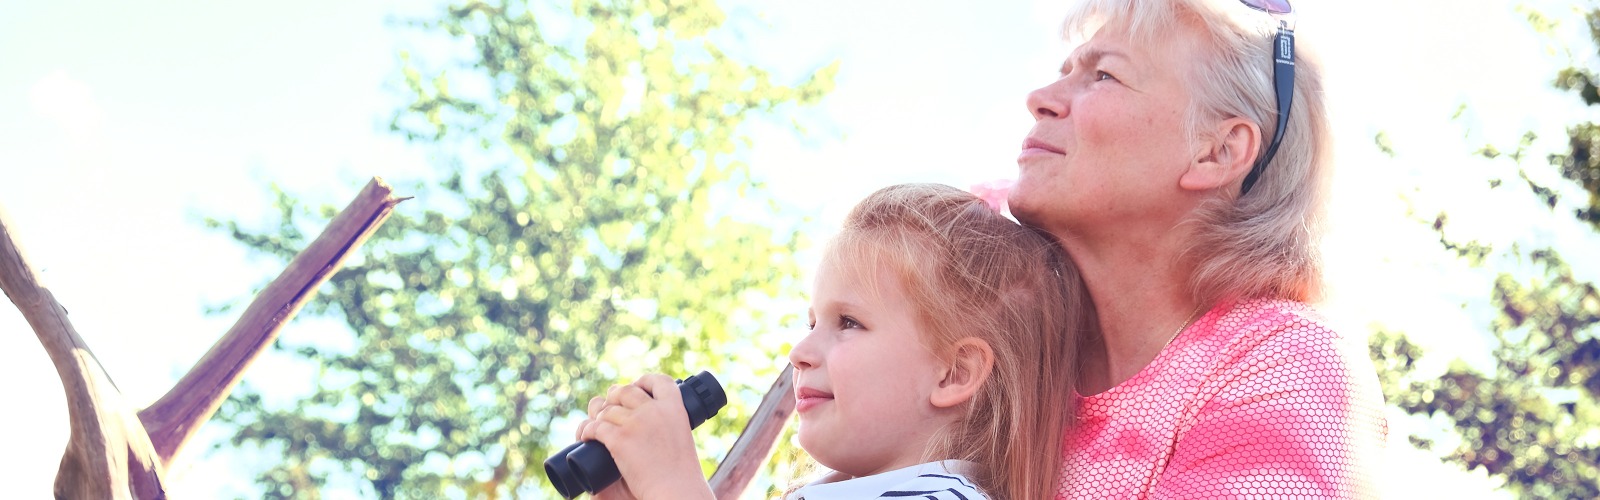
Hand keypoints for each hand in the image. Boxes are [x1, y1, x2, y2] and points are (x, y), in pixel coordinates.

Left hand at [580, 374, 714, 499]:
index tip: (637, 387)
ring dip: (598, 417)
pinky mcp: (620, 439)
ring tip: (595, 426)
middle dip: (614, 397)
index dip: (644, 381)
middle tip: (609, 408)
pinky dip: (587, 431)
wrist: (677, 491)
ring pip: (607, 410)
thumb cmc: (681, 474)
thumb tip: (650, 421)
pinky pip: (596, 427)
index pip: (659, 381)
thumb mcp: (681, 438)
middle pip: (626, 391)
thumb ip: (668, 426)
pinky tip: (586, 436)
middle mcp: (654, 410)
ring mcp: (635, 423)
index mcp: (674, 408)